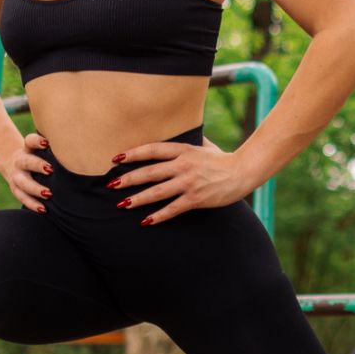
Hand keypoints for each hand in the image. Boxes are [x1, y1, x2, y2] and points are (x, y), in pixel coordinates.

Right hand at [0, 131, 53, 213]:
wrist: (14, 164)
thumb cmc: (38, 156)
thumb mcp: (42, 149)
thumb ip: (55, 150)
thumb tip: (80, 149)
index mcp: (28, 148)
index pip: (30, 141)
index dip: (37, 141)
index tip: (46, 143)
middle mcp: (21, 160)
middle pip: (26, 161)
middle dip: (37, 165)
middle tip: (50, 170)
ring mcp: (16, 175)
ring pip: (23, 182)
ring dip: (35, 188)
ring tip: (48, 193)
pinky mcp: (15, 189)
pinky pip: (22, 197)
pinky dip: (32, 204)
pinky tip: (43, 209)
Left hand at [109, 136, 252, 224]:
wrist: (243, 172)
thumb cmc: (223, 159)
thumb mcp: (204, 145)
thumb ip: (189, 142)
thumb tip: (182, 132)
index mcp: (183, 150)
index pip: (153, 150)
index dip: (133, 153)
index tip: (116, 158)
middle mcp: (184, 165)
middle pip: (150, 172)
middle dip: (128, 179)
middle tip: (111, 184)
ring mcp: (189, 183)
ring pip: (158, 192)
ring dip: (138, 199)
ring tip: (122, 204)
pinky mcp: (196, 199)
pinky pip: (173, 209)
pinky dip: (159, 216)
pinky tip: (146, 221)